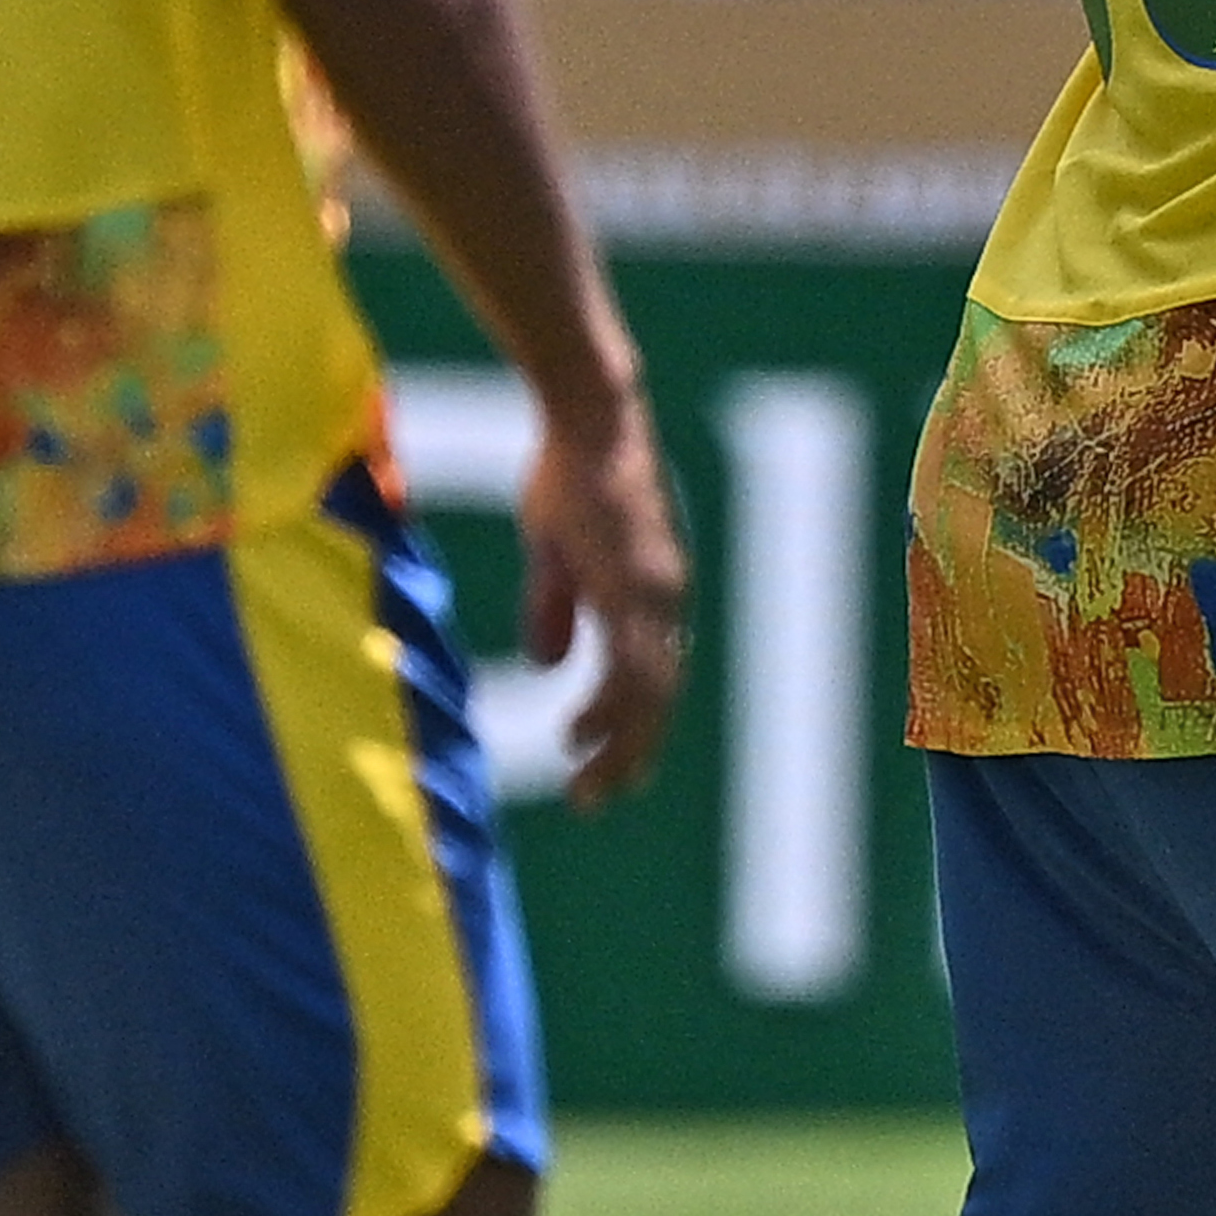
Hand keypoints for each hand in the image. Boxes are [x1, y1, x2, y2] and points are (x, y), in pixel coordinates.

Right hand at [523, 389, 686, 813]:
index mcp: (650, 595)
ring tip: (589, 787)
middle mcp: (664, 601)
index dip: (626, 725)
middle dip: (628, 753)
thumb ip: (555, 607)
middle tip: (596, 798)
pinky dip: (611, 706)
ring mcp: (653, 594)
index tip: (595, 762)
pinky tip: (584, 737)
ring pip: (648, 693)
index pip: (650, 678)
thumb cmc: (570, 472)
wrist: (588, 417)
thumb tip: (552, 666)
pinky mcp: (633, 584)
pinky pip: (630, 662)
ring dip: (621, 746)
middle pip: (656, 698)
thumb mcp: (555, 550)